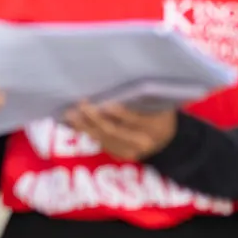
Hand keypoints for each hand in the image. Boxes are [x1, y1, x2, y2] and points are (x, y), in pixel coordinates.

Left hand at [63, 101, 178, 161]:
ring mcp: (131, 152)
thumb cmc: (159, 110)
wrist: (166, 137)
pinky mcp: (120, 155)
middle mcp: (143, 142)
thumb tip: (116, 81)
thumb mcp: (158, 101)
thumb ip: (142, 95)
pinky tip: (74, 123)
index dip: (120, 113)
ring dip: (85, 127)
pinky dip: (87, 132)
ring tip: (70, 114)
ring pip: (104, 139)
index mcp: (157, 126)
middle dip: (95, 118)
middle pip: (115, 131)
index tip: (105, 103)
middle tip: (81, 104)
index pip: (135, 120)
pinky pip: (101, 143)